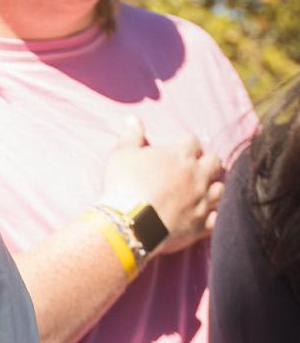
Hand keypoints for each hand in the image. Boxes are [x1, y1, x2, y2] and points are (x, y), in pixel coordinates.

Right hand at [98, 116, 223, 254]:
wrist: (131, 222)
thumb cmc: (124, 185)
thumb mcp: (122, 155)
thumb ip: (131, 136)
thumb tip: (133, 118)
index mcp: (181, 155)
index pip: (193, 141)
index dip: (186, 145)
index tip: (177, 151)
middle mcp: (198, 175)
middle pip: (215, 162)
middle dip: (206, 163)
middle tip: (193, 168)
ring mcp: (203, 200)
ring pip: (220, 189)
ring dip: (211, 188)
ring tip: (200, 191)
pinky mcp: (202, 224)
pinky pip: (216, 217)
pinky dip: (211, 215)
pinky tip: (202, 214)